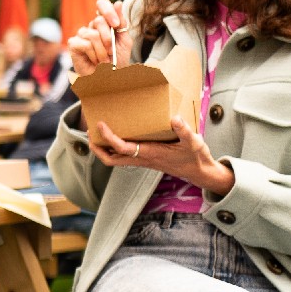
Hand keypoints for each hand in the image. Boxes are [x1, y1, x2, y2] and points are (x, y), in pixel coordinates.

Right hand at [68, 0, 132, 78]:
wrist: (109, 78)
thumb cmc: (117, 60)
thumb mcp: (124, 40)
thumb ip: (121, 22)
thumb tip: (117, 2)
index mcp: (104, 22)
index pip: (102, 4)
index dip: (108, 10)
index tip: (116, 25)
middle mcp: (91, 26)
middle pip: (98, 20)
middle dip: (108, 38)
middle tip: (111, 51)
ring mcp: (81, 35)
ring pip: (92, 34)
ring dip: (102, 51)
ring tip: (103, 60)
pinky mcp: (73, 44)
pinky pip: (85, 44)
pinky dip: (93, 55)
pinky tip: (94, 61)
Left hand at [88, 115, 235, 195]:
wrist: (200, 172)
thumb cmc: (195, 157)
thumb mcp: (194, 142)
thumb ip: (184, 131)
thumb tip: (175, 119)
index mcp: (151, 153)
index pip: (122, 148)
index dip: (108, 137)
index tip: (100, 124)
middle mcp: (143, 159)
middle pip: (111, 159)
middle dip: (97, 148)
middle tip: (90, 133)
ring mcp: (143, 160)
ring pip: (116, 160)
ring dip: (103, 149)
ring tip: (97, 133)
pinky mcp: (146, 160)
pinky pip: (124, 156)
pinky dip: (115, 148)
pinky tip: (118, 136)